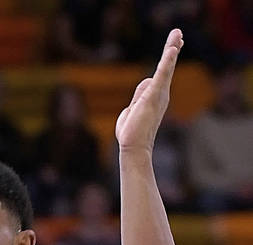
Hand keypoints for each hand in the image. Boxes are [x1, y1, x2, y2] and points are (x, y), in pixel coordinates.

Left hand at [115, 29, 182, 152]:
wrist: (133, 147)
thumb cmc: (132, 133)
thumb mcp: (131, 110)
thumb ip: (137, 96)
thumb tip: (145, 83)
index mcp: (155, 96)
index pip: (161, 74)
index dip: (167, 59)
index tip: (175, 45)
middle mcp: (161, 94)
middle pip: (166, 66)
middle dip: (172, 48)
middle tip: (178, 32)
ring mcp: (158, 94)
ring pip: (165, 67)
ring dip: (170, 50)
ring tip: (177, 35)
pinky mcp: (154, 96)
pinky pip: (162, 75)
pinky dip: (167, 62)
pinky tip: (173, 49)